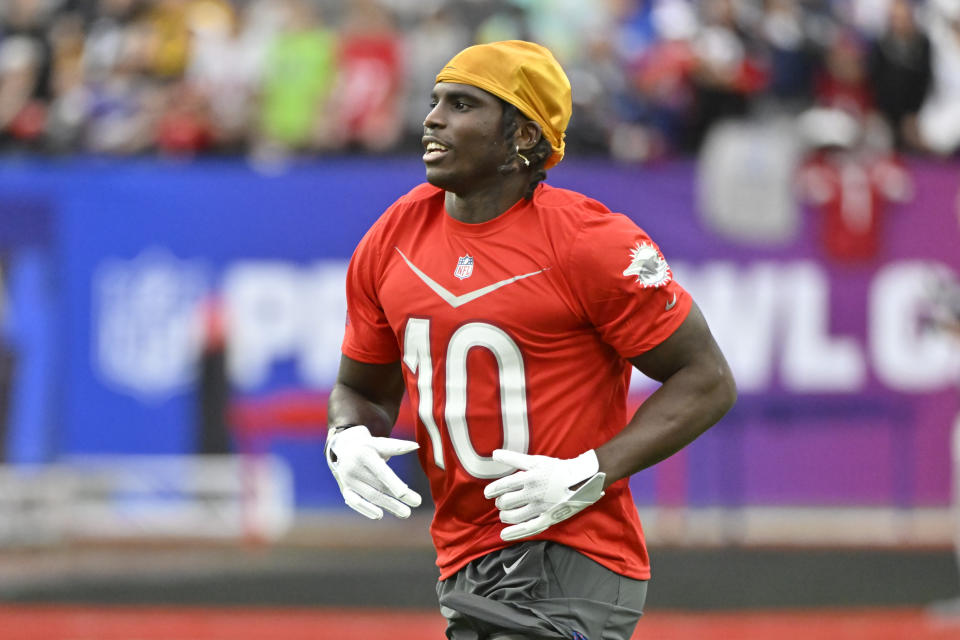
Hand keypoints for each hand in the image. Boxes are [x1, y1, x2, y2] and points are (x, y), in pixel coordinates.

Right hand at [325, 425, 421, 518]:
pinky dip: (367, 510)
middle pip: (378, 486)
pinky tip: (380, 515)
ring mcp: (348, 481)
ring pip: (370, 496)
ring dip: (389, 506)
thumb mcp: (380, 443)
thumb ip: (398, 447)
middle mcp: (353, 468)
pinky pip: (355, 503)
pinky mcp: (345, 490)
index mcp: (364, 455)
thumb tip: (416, 446)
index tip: (405, 493)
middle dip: (398, 497)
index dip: (393, 483)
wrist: (344, 449)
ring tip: (406, 513)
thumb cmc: (369, 447)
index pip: (381, 472)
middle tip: (417, 502)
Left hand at [483, 449, 605, 541]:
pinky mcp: (548, 518)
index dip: (492, 490)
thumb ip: (513, 458)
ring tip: (504, 514)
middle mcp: (533, 494)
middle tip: (501, 502)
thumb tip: (494, 454)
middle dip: (500, 502)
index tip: (488, 493)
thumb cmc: (557, 469)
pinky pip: (528, 528)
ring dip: (505, 515)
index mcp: (529, 478)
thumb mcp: (536, 460)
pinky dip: (514, 533)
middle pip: (506, 502)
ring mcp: (540, 508)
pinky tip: (504, 535)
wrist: (581, 480)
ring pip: (514, 516)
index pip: (503, 486)